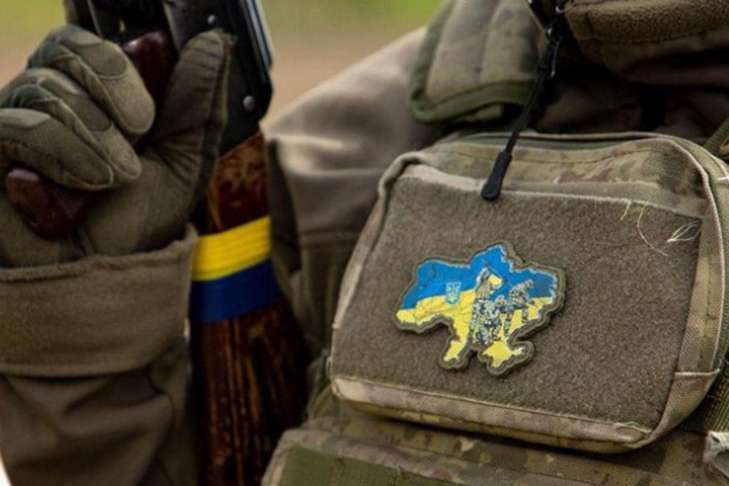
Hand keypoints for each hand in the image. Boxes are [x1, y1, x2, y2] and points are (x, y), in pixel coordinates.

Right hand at [0, 25, 230, 266]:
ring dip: (95, 135)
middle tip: (140, 130)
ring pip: (43, 87)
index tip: (147, 113)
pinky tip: (86, 185)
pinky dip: (61, 151)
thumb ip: (198, 105)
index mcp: (94, 96)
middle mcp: (50, 102)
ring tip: (118, 177)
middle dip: (112, 86)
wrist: (104, 277)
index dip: (114, 61)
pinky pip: (15, 125)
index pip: (87, 42)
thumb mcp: (185, 162)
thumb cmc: (139, 223)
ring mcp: (16, 125)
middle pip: (61, 49)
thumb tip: (214, 42)